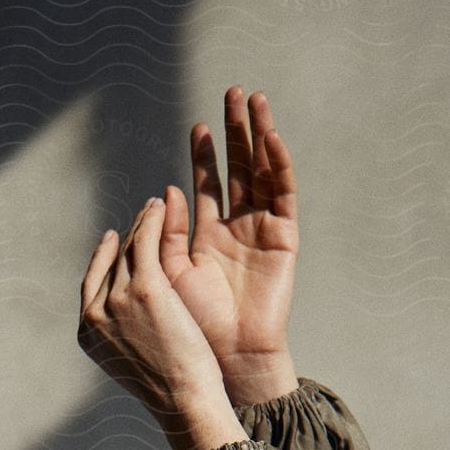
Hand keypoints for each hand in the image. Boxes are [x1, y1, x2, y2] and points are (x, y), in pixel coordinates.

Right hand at [78, 196, 247, 449]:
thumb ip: (123, 334)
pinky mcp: (144, 287)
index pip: (91, 283)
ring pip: (128, 248)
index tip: (115, 240)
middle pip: (110, 262)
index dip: (104, 258)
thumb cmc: (169, 389)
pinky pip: (145, 240)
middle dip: (126, 237)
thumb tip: (130, 321)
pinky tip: (160, 206)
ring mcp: (116, 299)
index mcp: (87, 334)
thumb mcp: (135, 360)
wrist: (183, 402)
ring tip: (154, 206)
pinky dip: (151, 219)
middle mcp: (95, 313)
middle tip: (143, 216)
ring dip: (141, 222)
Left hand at [159, 87, 299, 403]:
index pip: (208, 184)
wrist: (227, 357)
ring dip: (259, 136)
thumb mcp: (168, 275)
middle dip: (236, 131)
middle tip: (232, 92)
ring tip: (254, 99)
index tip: (198, 126)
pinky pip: (283, 195)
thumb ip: (166, 234)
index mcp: (207, 237)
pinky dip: (278, 166)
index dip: (205, 154)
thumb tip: (165, 192)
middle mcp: (237, 229)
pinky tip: (270, 139)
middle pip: (239, 169)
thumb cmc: (193, 325)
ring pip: (262, 173)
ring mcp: (263, 231)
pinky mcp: (284, 239)